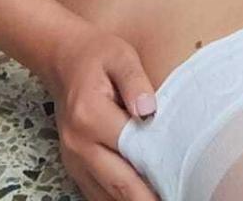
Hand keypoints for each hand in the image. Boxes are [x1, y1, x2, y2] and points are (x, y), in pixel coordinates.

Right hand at [43, 18, 161, 200]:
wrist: (63, 59)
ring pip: (108, 196)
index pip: (132, 148)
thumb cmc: (97, 56)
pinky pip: (98, 194)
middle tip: (178, 197)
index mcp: (90, 114)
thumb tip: (149, 110)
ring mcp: (73, 159)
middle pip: (120, 184)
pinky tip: (143, 195)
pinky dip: (120, 200)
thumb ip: (135, 81)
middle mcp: (78, 143)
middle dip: (149, 198)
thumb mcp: (120, 56)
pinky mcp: (74, 167)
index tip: (179, 182)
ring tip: (165, 197)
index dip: (158, 167)